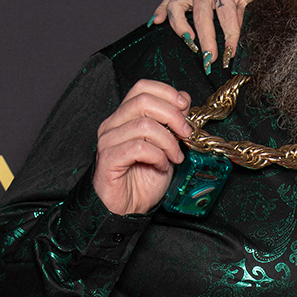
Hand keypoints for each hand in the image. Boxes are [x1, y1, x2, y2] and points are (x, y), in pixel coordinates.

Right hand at [93, 79, 192, 217]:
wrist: (127, 209)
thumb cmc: (143, 180)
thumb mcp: (166, 148)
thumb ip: (172, 126)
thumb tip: (184, 101)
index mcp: (125, 116)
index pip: (142, 87)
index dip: (167, 93)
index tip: (185, 108)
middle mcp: (113, 124)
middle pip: (144, 100)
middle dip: (173, 116)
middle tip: (187, 134)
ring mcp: (109, 140)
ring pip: (144, 124)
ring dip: (168, 142)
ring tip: (175, 157)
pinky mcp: (109, 159)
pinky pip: (138, 147)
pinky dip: (157, 156)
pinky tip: (162, 166)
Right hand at [149, 0, 263, 72]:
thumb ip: (243, 15)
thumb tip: (235, 43)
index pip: (225, 12)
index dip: (229, 36)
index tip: (230, 54)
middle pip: (201, 14)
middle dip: (206, 39)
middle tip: (210, 58)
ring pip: (177, 7)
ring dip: (181, 28)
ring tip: (189, 43)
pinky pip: (168, 2)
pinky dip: (161, 12)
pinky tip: (156, 23)